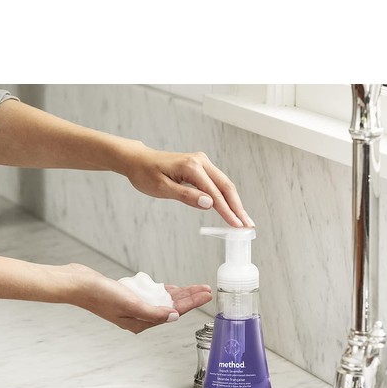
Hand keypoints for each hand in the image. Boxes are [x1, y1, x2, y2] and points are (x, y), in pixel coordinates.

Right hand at [63, 263, 212, 333]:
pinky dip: (163, 291)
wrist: (77, 284)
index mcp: (140, 323)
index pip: (172, 312)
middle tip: (206, 289)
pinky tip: (171, 288)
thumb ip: (153, 311)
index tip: (206, 295)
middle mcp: (139, 317)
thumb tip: (174, 316)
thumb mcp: (130, 303)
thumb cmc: (99, 294)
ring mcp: (133, 308)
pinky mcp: (128, 297)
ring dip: (180, 294)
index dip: (191, 303)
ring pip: (163, 301)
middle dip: (190, 298)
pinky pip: (151, 295)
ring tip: (196, 288)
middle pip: (171, 307)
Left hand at [119, 146, 253, 227]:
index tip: (237, 226)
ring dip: (235, 203)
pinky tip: (232, 209)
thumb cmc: (146, 174)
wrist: (138, 161)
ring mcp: (202, 163)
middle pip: (226, 187)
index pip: (215, 193)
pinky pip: (217, 183)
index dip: (227, 211)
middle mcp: (201, 161)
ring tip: (244, 220)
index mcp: (192, 167)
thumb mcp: (162, 189)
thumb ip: (187, 196)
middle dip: (238, 207)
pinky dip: (226, 197)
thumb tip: (210, 203)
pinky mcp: (201, 167)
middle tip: (248, 226)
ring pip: (224, 185)